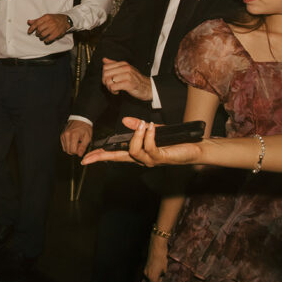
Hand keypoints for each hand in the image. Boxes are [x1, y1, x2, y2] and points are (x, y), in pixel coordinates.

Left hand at [26, 13, 68, 43]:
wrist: (65, 20)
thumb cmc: (53, 19)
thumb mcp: (46, 17)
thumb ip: (37, 20)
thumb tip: (28, 22)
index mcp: (46, 17)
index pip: (36, 23)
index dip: (31, 28)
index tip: (29, 32)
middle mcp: (50, 22)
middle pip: (39, 29)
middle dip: (37, 33)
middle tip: (37, 34)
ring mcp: (54, 28)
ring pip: (43, 34)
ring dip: (40, 37)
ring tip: (41, 36)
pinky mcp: (57, 33)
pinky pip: (49, 39)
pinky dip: (46, 40)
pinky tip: (45, 39)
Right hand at [60, 119, 92, 156]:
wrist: (80, 119)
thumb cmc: (85, 127)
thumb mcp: (88, 137)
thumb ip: (83, 147)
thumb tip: (79, 155)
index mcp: (74, 135)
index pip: (72, 150)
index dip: (78, 152)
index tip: (81, 148)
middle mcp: (67, 135)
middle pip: (68, 150)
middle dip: (74, 150)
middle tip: (79, 145)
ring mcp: (63, 135)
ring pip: (65, 149)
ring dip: (71, 148)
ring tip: (76, 143)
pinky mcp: (62, 136)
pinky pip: (64, 145)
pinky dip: (68, 145)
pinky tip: (73, 141)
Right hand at [82, 117, 202, 166]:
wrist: (194, 148)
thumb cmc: (174, 141)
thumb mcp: (153, 130)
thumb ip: (139, 127)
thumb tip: (125, 120)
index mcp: (138, 153)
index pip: (115, 155)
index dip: (100, 156)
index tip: (86, 158)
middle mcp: (142, 159)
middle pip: (117, 158)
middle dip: (102, 156)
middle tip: (88, 157)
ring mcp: (151, 160)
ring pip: (134, 151)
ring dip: (137, 136)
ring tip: (144, 124)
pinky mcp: (161, 158)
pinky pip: (150, 147)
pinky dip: (149, 135)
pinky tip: (152, 127)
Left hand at [102, 57, 151, 99]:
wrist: (148, 87)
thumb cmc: (135, 79)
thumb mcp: (125, 69)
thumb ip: (114, 64)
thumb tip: (104, 59)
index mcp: (123, 64)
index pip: (105, 67)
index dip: (104, 75)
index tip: (109, 79)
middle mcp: (125, 68)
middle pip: (106, 74)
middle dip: (105, 81)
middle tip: (111, 85)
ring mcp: (128, 76)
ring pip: (109, 81)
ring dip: (109, 87)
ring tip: (114, 89)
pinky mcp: (129, 84)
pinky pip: (113, 87)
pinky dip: (113, 91)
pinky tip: (117, 91)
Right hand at [144, 235, 167, 281]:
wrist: (156, 248)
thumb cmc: (162, 259)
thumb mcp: (165, 270)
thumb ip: (163, 277)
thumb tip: (163, 281)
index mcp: (151, 277)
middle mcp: (147, 274)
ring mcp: (146, 270)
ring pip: (151, 279)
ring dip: (156, 280)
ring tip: (164, 280)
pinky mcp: (146, 266)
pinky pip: (150, 274)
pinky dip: (155, 275)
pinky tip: (160, 274)